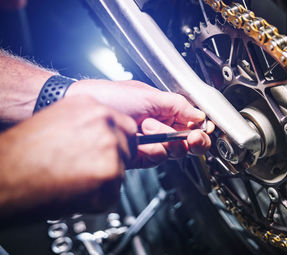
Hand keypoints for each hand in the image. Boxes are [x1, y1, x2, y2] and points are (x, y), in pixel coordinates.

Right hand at [0, 96, 136, 216]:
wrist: (6, 178)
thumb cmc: (22, 154)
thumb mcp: (57, 123)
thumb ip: (86, 126)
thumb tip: (104, 136)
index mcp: (91, 106)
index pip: (124, 124)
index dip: (115, 141)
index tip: (103, 150)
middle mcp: (105, 123)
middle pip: (128, 144)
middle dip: (115, 159)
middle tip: (88, 169)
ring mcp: (110, 147)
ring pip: (122, 169)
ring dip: (105, 179)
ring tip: (75, 180)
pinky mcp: (110, 174)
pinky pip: (114, 191)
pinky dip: (99, 198)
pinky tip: (76, 191)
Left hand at [66, 79, 213, 167]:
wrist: (80, 107)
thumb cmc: (107, 95)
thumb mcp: (147, 95)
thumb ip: (177, 105)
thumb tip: (199, 115)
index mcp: (164, 108)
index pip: (191, 122)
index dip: (200, 128)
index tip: (202, 131)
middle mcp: (158, 125)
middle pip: (187, 140)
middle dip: (190, 139)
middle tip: (191, 138)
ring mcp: (148, 141)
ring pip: (173, 151)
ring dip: (166, 140)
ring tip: (149, 127)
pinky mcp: (137, 154)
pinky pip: (156, 158)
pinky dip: (154, 151)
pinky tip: (145, 142)